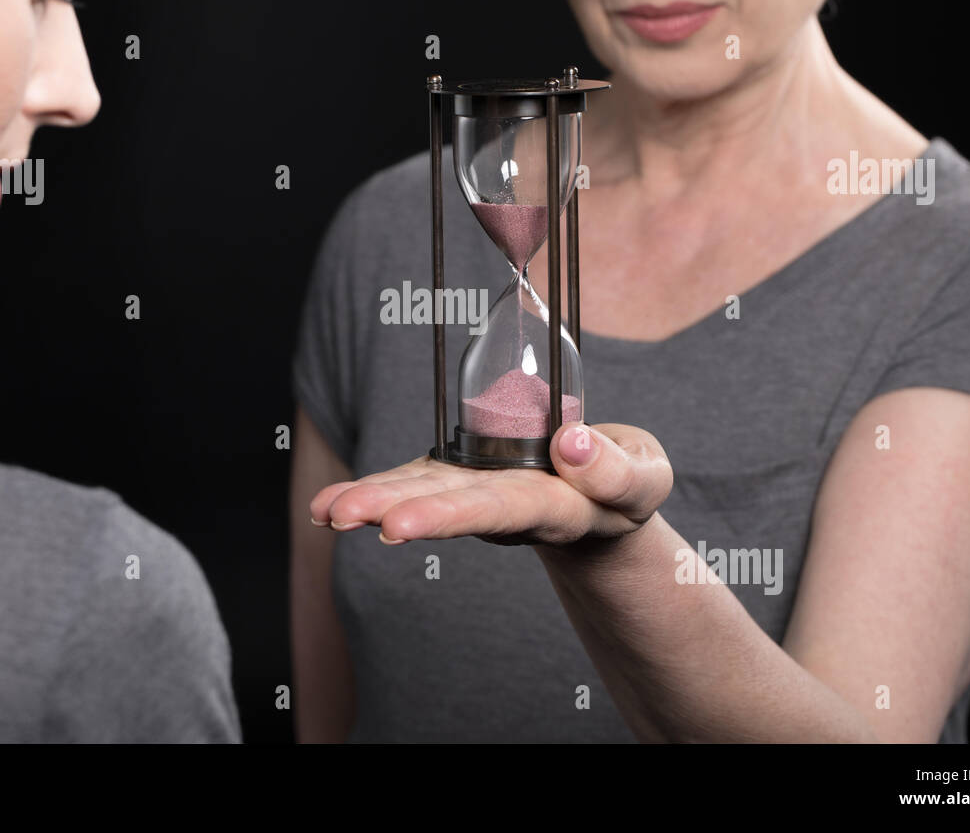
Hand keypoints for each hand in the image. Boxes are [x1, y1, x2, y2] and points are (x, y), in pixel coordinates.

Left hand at [308, 423, 673, 547]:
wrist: (604, 498)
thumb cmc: (626, 485)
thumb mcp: (645, 476)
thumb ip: (618, 471)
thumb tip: (572, 445)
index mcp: (554, 507)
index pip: (499, 509)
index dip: (449, 514)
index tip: (401, 525)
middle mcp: (505, 508)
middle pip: (447, 507)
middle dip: (395, 509)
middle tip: (343, 515)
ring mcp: (478, 494)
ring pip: (422, 496)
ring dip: (372, 501)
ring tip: (324, 510)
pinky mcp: (461, 478)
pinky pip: (415, 482)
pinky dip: (375, 491)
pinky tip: (328, 506)